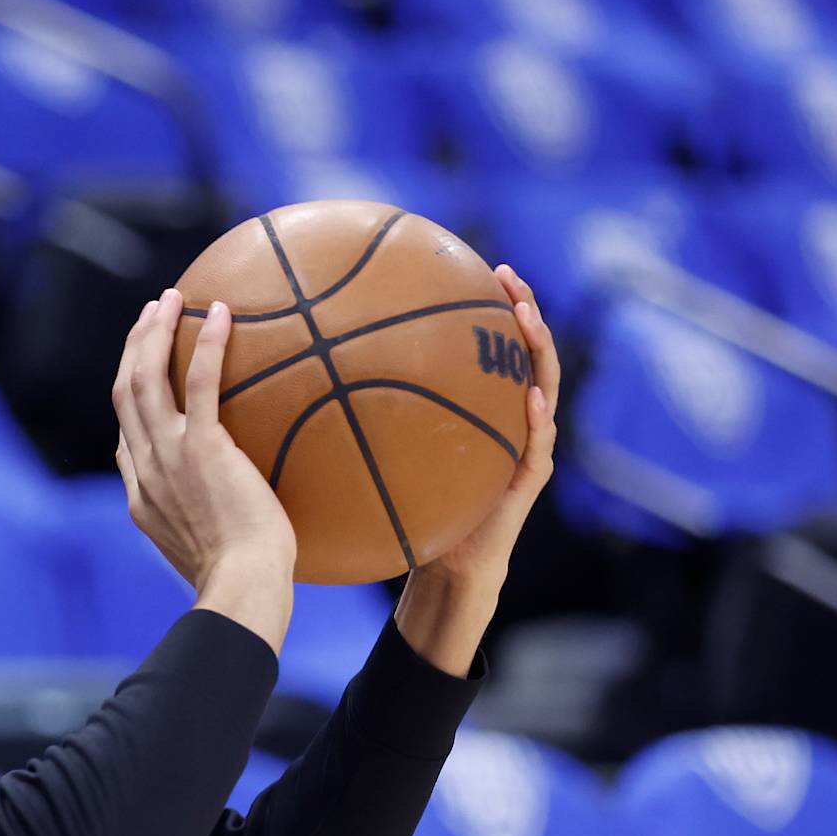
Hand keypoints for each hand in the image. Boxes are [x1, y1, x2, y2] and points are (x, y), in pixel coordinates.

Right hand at [112, 288, 295, 651]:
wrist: (242, 586)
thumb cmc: (240, 579)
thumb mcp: (206, 551)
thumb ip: (206, 520)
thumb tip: (233, 506)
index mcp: (141, 495)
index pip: (126, 435)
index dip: (131, 394)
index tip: (145, 367)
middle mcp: (146, 469)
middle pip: (125, 392)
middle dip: (134, 347)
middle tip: (152, 314)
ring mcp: (169, 457)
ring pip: (146, 378)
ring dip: (155, 333)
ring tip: (172, 300)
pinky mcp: (202, 449)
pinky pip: (200, 384)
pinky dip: (207, 345)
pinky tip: (222, 314)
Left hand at [394, 264, 559, 674]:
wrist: (441, 570)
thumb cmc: (409, 512)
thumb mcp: (379, 458)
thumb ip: (355, 421)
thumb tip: (294, 385)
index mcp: (472, 407)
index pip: (481, 347)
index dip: (478, 307)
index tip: (464, 265)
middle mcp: (503, 419)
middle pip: (519, 353)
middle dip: (519, 310)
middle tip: (505, 274)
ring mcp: (523, 447)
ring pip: (542, 388)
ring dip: (538, 351)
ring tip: (527, 318)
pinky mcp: (527, 481)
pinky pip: (538, 446)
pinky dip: (537, 420)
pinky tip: (530, 399)